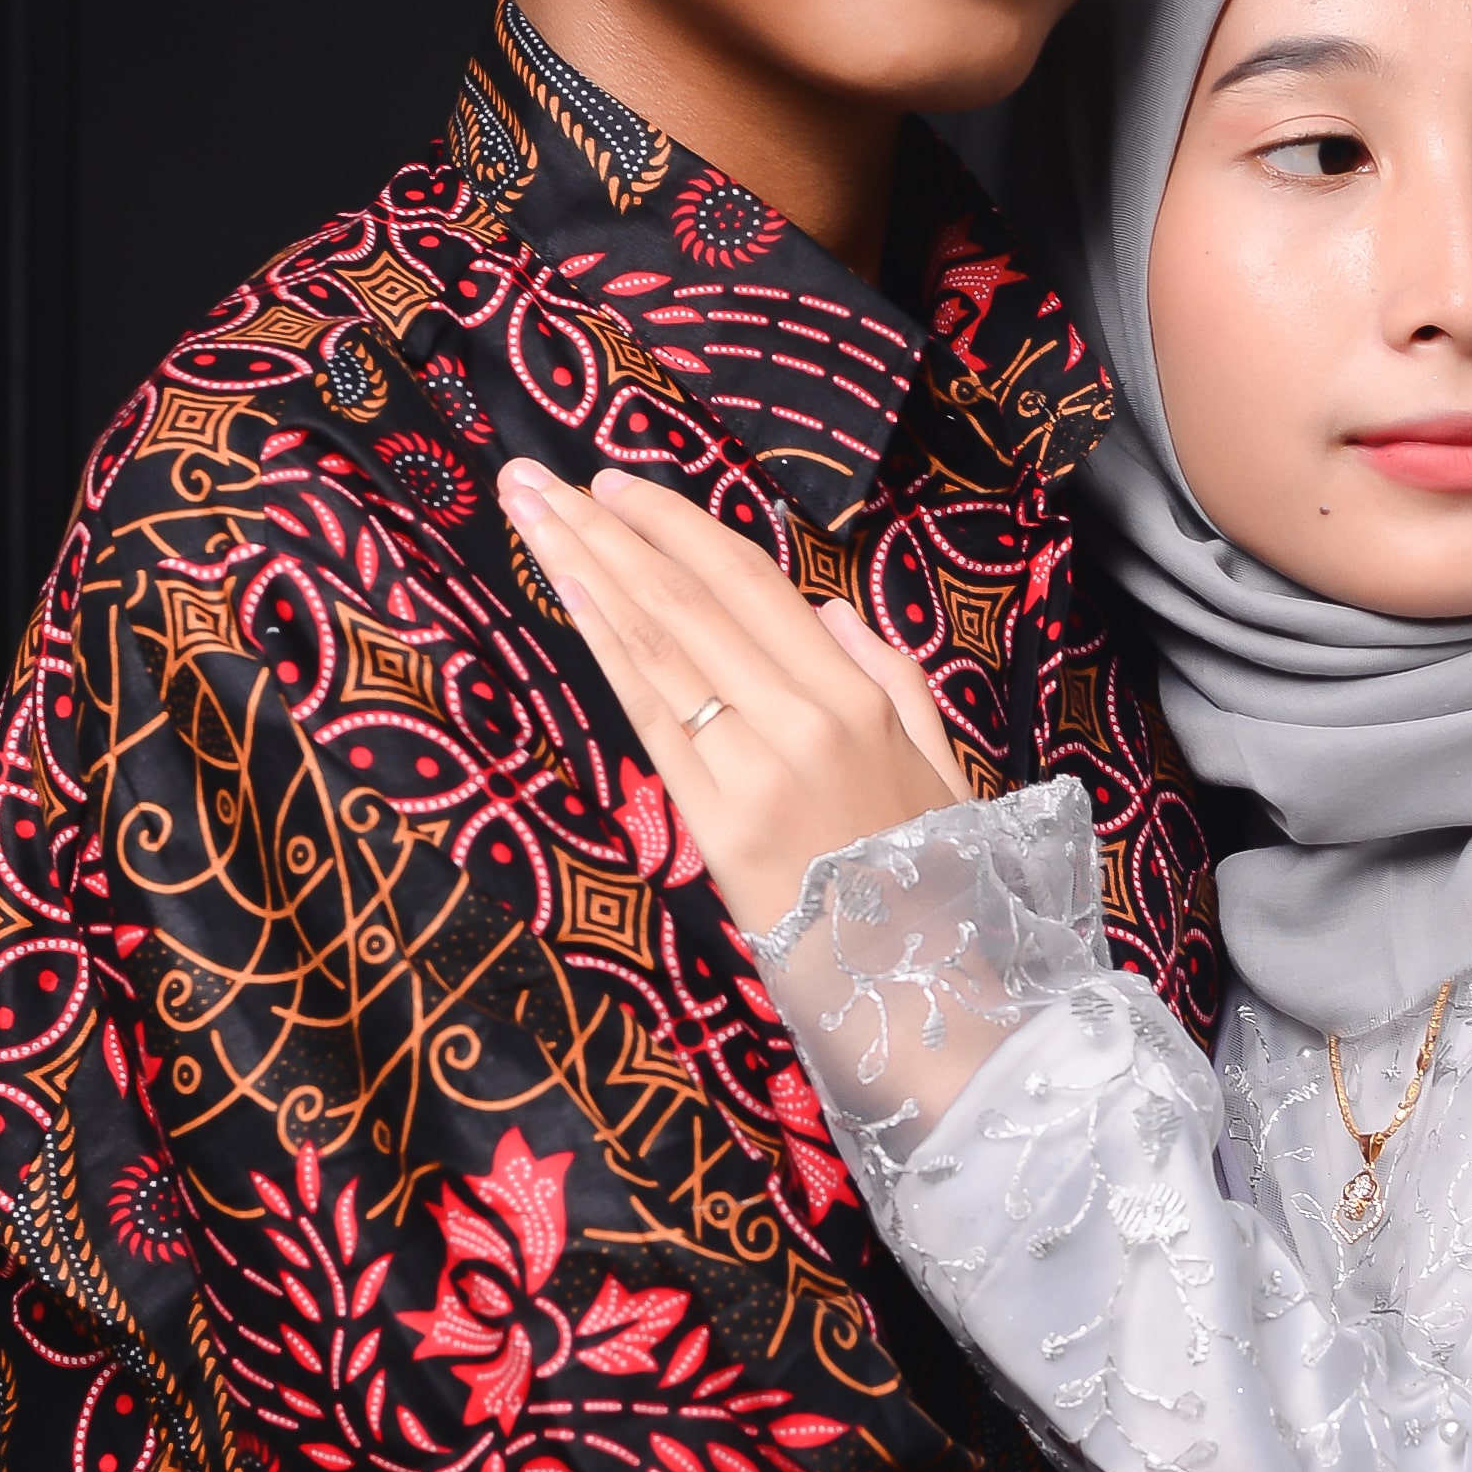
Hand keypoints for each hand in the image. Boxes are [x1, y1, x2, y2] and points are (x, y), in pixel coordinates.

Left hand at [500, 457, 964, 934]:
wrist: (921, 991)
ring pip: (659, 644)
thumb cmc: (933, 879)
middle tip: (534, 480)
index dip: (677, 527)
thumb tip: (827, 608)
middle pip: (687, 600)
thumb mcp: (941, 763)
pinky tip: (567, 594)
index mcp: (857, 697)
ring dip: (585, 569)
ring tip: (530, 516)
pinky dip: (605, 646)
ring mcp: (755, 768)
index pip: (749, 583)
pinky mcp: (715, 822)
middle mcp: (803, 718)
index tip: (614, 484)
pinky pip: (651, 715)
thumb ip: (888, 674)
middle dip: (605, 531)